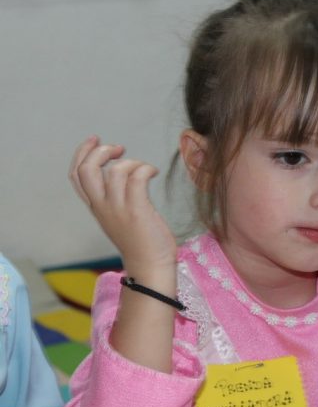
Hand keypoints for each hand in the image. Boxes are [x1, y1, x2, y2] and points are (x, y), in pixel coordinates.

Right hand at [69, 136, 177, 277]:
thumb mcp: (118, 218)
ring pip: (114, 171)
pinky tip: (152, 172)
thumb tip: (123, 175)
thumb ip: (114, 199)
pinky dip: (145, 168)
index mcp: (96, 208)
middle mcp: (103, 207)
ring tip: (143, 169)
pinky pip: (136, 177)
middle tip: (118, 149)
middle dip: (100, 151)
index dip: (82, 153)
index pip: (76, 176)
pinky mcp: (137, 210)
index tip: (95, 140)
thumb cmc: (141, 243)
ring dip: (131, 162)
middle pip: (86, 170)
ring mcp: (119, 209)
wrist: (150, 266)